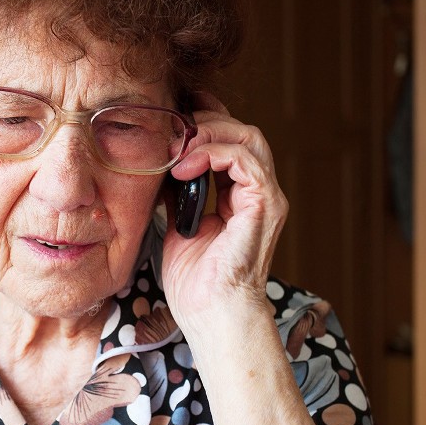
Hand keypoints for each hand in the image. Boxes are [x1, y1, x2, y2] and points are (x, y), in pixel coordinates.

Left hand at [161, 94, 287, 338]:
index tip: (175, 110)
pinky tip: (184, 167)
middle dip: (205, 122)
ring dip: (208, 134)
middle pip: (242, 131)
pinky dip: (213, 154)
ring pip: (248, 137)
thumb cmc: (195, 282)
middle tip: (172, 129)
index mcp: (240, 196)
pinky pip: (245, 160)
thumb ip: (177, 193)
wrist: (210, 314)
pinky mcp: (264, 205)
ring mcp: (265, 198)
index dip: (206, 120)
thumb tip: (160, 165)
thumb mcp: (178, 224)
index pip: (230, 141)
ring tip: (176, 148)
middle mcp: (258, 193)